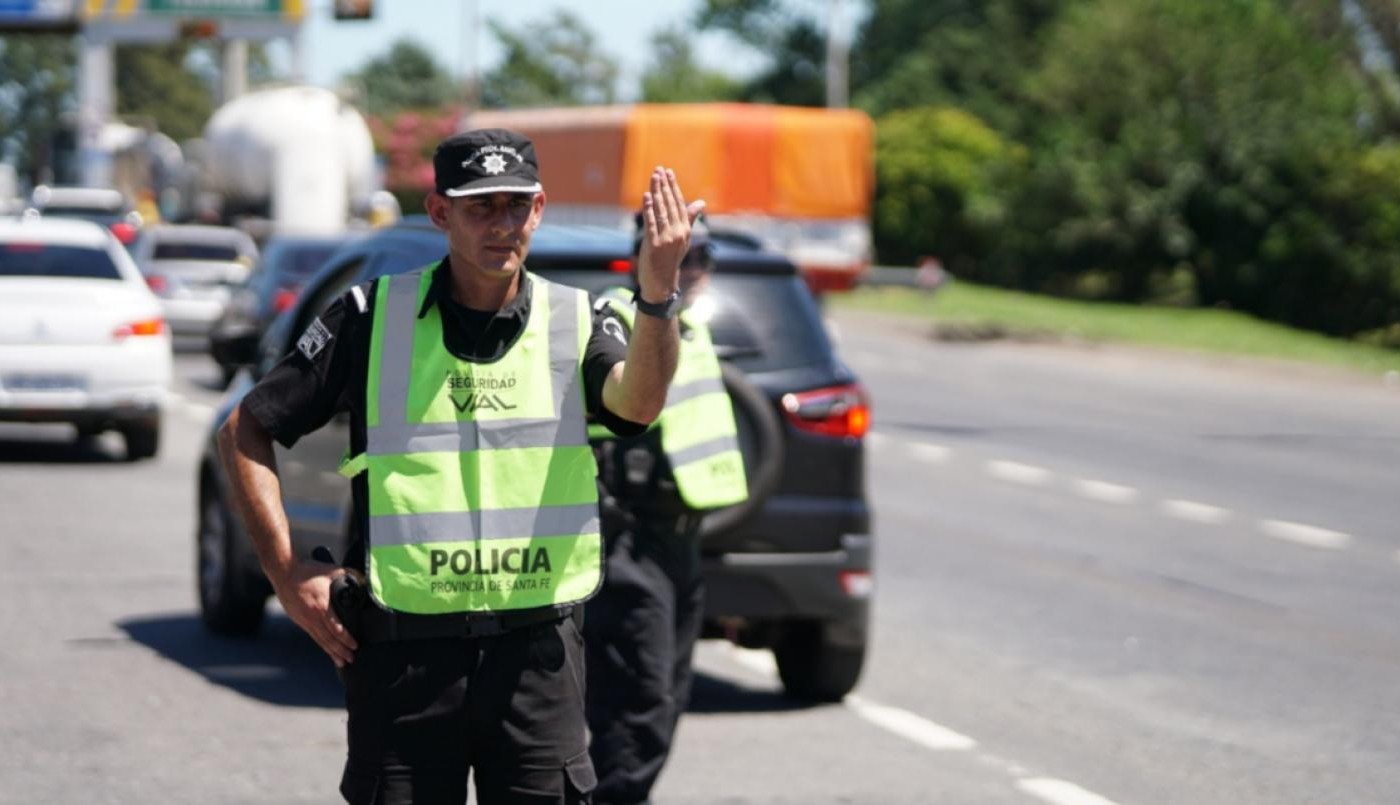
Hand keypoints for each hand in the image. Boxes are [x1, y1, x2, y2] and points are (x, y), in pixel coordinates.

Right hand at [270, 560, 357, 666]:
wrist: (283, 571)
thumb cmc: (306, 571)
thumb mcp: (331, 570)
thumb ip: (349, 574)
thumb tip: (363, 580)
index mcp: (321, 606)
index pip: (336, 629)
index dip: (346, 639)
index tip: (355, 646)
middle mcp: (312, 616)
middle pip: (328, 639)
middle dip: (340, 651)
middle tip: (350, 659)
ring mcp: (304, 619)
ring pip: (319, 639)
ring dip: (331, 651)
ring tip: (340, 661)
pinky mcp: (298, 619)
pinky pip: (312, 635)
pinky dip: (321, 643)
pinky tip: (326, 648)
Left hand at [637, 167, 704, 302]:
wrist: (662, 282)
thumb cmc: (671, 259)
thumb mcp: (683, 239)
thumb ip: (689, 219)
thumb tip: (701, 202)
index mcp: (685, 230)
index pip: (679, 204)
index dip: (673, 187)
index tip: (669, 173)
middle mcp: (678, 233)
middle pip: (670, 204)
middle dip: (664, 186)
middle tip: (659, 170)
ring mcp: (666, 239)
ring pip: (661, 211)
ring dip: (656, 192)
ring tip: (653, 178)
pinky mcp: (654, 244)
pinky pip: (651, 223)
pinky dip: (648, 209)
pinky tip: (646, 197)